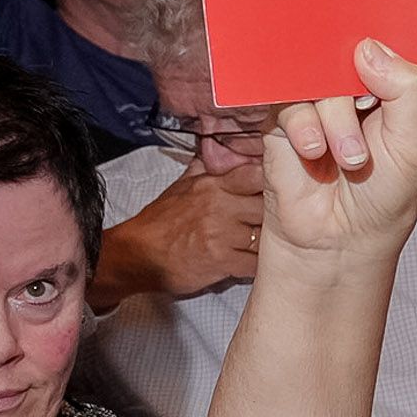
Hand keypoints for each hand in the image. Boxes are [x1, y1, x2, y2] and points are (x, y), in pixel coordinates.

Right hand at [98, 162, 261, 307]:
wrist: (137, 255)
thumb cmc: (160, 222)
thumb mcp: (181, 187)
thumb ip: (205, 169)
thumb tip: (219, 150)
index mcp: (212, 186)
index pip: (256, 174)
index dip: (273, 182)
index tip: (280, 190)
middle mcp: (219, 207)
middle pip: (268, 206)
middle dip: (274, 216)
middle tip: (277, 223)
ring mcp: (221, 234)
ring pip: (265, 237)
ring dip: (267, 244)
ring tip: (265, 245)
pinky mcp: (221, 261)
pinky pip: (255, 263)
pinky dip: (257, 266)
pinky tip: (252, 263)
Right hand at [255, 42, 416, 273]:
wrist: (340, 242)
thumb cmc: (384, 200)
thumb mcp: (414, 145)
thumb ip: (406, 92)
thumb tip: (372, 48)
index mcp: (393, 91)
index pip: (389, 48)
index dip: (383, 48)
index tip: (381, 59)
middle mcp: (355, 91)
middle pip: (348, 55)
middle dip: (357, 86)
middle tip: (366, 116)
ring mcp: (318, 103)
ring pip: (319, 79)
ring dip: (336, 120)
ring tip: (349, 159)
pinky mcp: (284, 120)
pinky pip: (287, 100)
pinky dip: (304, 126)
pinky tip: (314, 152)